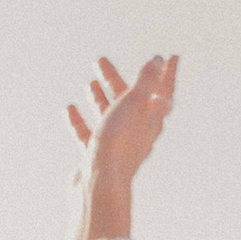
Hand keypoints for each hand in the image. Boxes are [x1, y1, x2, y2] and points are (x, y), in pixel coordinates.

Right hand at [64, 52, 177, 239]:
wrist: (99, 182)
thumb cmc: (119, 142)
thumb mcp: (135, 103)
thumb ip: (146, 81)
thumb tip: (157, 60)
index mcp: (152, 120)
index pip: (164, 92)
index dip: (167, 73)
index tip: (170, 57)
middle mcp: (137, 133)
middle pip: (129, 101)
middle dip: (116, 80)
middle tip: (101, 61)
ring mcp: (116, 146)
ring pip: (109, 117)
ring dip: (99, 98)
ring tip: (89, 83)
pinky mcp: (97, 157)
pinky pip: (88, 135)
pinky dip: (80, 120)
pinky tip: (69, 109)